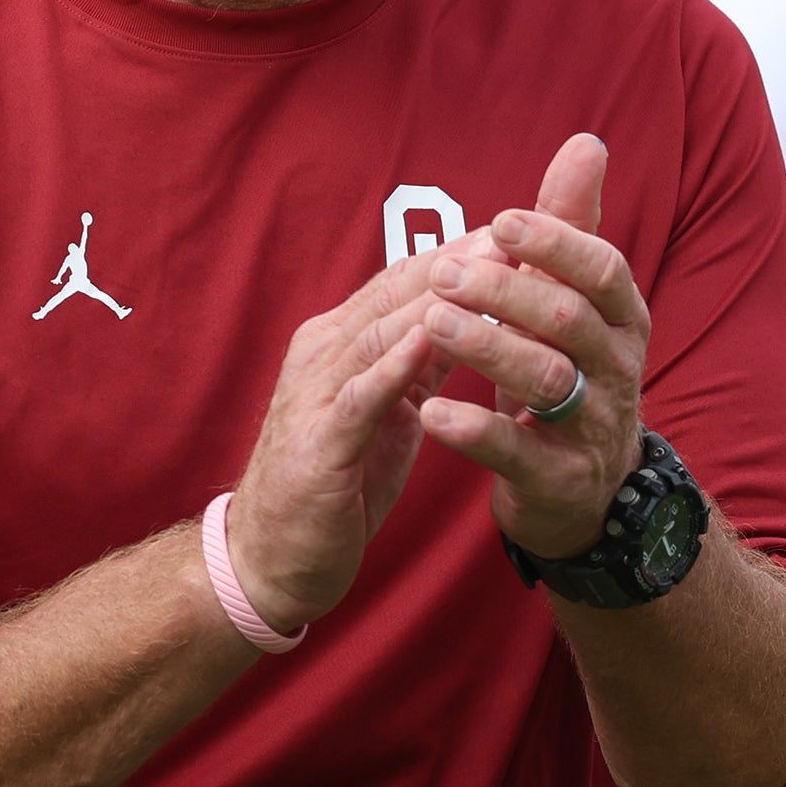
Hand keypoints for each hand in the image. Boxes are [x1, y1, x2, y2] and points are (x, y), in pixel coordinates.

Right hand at [221, 232, 495, 630]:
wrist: (269, 557)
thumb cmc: (333, 483)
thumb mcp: (386, 413)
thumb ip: (416, 365)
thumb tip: (466, 318)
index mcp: (339, 343)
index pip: (403, 283)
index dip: (459, 252)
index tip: (516, 228)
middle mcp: (322, 354)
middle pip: (395, 294)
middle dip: (457, 262)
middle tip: (514, 232)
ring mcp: (315, 394)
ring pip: (380, 332)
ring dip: (436, 302)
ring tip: (486, 272)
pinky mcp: (319, 442)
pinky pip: (361, 394)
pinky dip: (396, 364)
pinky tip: (430, 341)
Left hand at [418, 134, 649, 559]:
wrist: (579, 486)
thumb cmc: (565, 368)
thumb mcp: (570, 298)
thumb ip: (570, 225)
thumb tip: (586, 142)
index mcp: (622, 317)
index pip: (602, 269)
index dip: (554, 243)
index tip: (498, 221)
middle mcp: (618, 368)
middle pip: (570, 321)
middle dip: (507, 292)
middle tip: (445, 272)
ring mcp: (594, 427)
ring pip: (548, 381)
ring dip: (488, 348)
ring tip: (433, 324)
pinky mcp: (561, 480)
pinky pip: (519, 453)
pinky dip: (474, 430)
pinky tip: (431, 410)